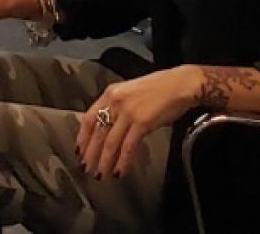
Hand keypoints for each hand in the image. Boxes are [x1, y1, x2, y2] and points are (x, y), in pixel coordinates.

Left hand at [76, 67, 199, 178]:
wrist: (181, 84)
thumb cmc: (160, 88)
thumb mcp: (131, 92)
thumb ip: (118, 107)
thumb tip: (110, 128)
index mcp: (110, 93)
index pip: (88, 118)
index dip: (82, 137)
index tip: (78, 150)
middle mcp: (115, 102)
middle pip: (97, 133)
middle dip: (90, 154)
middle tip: (86, 168)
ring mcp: (128, 112)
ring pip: (110, 142)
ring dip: (104, 162)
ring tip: (100, 175)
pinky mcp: (142, 123)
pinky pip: (128, 147)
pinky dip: (122, 162)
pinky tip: (119, 172)